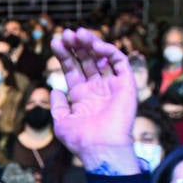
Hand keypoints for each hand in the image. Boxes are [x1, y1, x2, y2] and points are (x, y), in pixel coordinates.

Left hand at [49, 29, 139, 171]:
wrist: (101, 148)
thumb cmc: (80, 139)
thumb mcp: (61, 121)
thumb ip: (58, 105)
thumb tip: (55, 90)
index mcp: (82, 95)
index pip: (72, 69)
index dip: (64, 55)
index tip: (55, 42)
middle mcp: (97, 88)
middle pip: (86, 60)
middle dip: (76, 46)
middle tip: (67, 33)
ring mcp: (112, 85)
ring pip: (102, 57)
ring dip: (91, 43)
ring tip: (79, 33)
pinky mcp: (126, 85)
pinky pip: (120, 62)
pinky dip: (110, 51)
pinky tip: (96, 46)